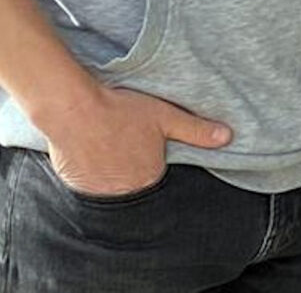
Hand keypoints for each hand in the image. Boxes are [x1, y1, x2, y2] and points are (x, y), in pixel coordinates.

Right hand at [43, 83, 229, 196]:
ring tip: (106, 146)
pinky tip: (89, 152)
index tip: (143, 143)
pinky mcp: (75, 186)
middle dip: (131, 167)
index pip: (156, 175)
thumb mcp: (165, 116)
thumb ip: (196, 130)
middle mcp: (124, 192)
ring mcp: (97, 192)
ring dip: (110, 172)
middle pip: (133, 183)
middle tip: (122, 143)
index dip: (152, 158)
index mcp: (148, 178)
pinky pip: (88, 185)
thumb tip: (226, 137)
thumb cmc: (120, 110)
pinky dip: (90, 173)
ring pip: (110, 185)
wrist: (74, 109)